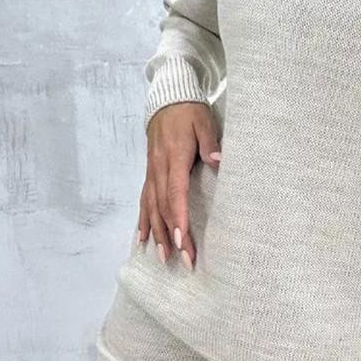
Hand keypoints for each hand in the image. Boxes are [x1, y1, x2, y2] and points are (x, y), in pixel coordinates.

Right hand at [137, 102, 221, 267]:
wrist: (168, 99)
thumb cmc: (190, 112)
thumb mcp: (204, 123)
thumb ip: (211, 143)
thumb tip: (218, 161)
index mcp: (174, 158)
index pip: (175, 194)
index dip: (178, 218)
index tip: (182, 241)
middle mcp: (159, 168)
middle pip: (163, 207)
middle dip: (171, 236)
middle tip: (181, 261)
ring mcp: (152, 171)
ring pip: (151, 207)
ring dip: (156, 234)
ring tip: (163, 258)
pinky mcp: (150, 172)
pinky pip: (144, 199)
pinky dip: (143, 220)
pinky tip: (142, 238)